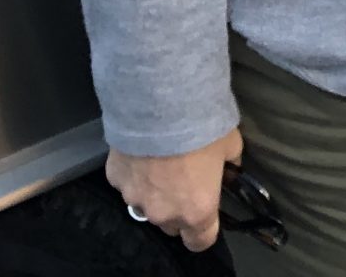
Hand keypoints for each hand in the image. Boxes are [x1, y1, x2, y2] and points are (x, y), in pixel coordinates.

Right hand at [108, 129, 241, 252]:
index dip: (204, 230)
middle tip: (183, 180)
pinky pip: (126, 182)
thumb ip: (229, 165)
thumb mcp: (231, 145)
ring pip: (145, 205)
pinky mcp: (114, 179)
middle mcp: (164, 213)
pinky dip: (134, 172)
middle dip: (177, 209)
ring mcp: (135, 198)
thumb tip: (229, 168)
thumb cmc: (202, 127)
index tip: (206, 215)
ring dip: (153, 191)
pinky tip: (142, 149)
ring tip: (160, 161)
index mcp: (197, 211)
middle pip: (171, 224)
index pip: (200, 241)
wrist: (162, 103)